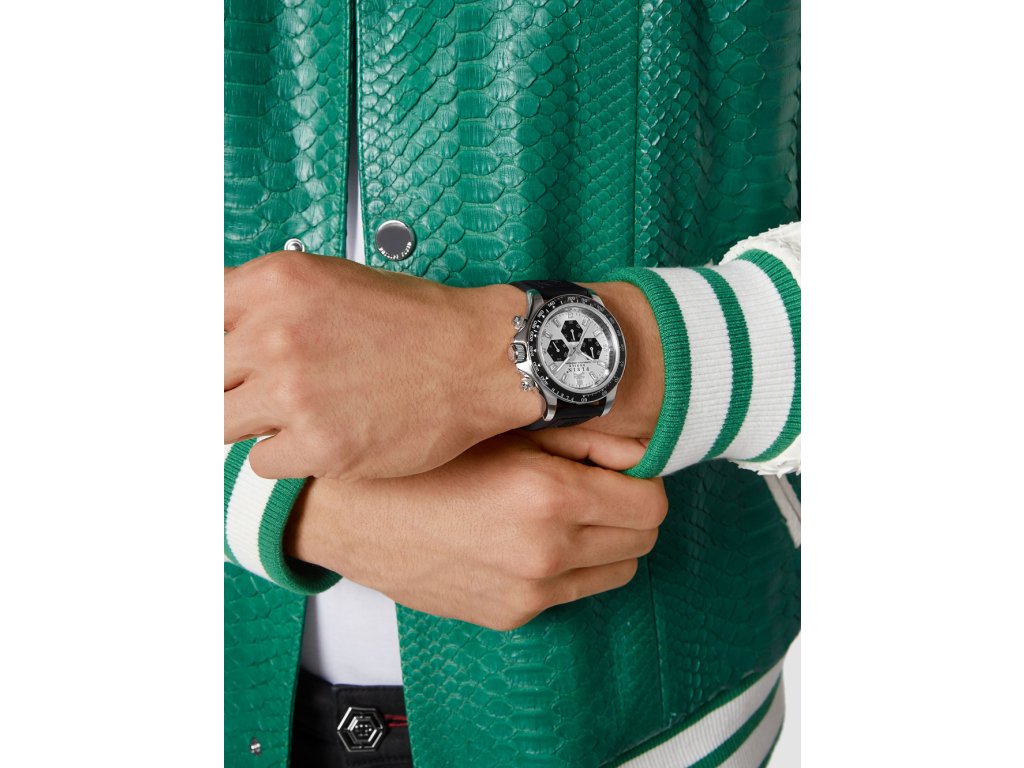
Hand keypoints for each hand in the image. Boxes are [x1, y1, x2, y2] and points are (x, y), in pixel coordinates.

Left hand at [225, 251, 542, 479]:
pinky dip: (285, 455)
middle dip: (221, 389)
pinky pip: (261, 464)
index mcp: (275, 282)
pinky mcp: (319, 446)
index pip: (188, 319)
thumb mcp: (330, 281)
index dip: (195, 347)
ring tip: (291, 415)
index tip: (205, 367)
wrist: (480, 359)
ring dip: (249, 424)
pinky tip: (322, 434)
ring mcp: (294, 393)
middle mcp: (276, 333)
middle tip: (253, 395)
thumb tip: (211, 329)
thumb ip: (264, 301)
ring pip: (219, 425)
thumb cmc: (416, 322)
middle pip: (199, 376)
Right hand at [285, 429, 666, 630]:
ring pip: (616, 572)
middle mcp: (548, 554)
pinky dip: (568, 567)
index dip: (640, 480)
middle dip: (629, 510)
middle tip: (594, 486)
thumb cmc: (424, 457)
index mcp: (552, 497)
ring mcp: (529, 593)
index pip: (651, 502)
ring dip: (606, 542)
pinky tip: (526, 538)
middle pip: (642, 541)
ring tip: (562, 513)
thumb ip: (586, 438)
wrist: (350, 512)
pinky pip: (571, 592)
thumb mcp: (508, 429)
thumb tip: (641, 451)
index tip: (617, 468)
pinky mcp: (510, 615)